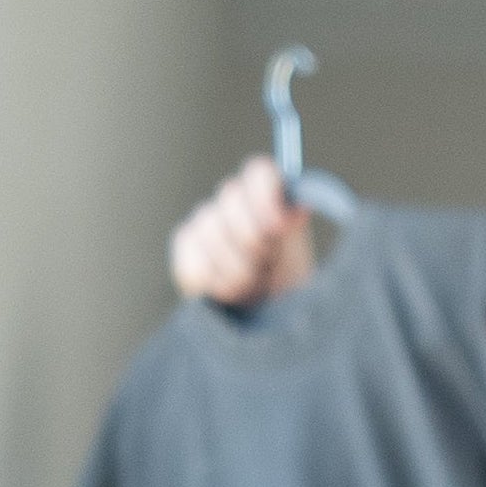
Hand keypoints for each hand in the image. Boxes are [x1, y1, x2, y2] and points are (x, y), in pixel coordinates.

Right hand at [171, 159, 315, 307]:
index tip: (277, 228)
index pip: (258, 171)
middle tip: (267, 264)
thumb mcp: (299, 251)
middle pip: (231, 196)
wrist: (264, 315)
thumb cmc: (287, 281)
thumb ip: (294, 225)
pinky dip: (213, 279)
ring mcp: (206, 220)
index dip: (264, 196)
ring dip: (236, 265)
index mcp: (268, 192)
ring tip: (253, 284)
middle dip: (252, 237)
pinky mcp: (187, 244)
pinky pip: (193, 255)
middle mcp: (235, 199)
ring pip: (211, 227)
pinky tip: (228, 292)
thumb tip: (296, 208)